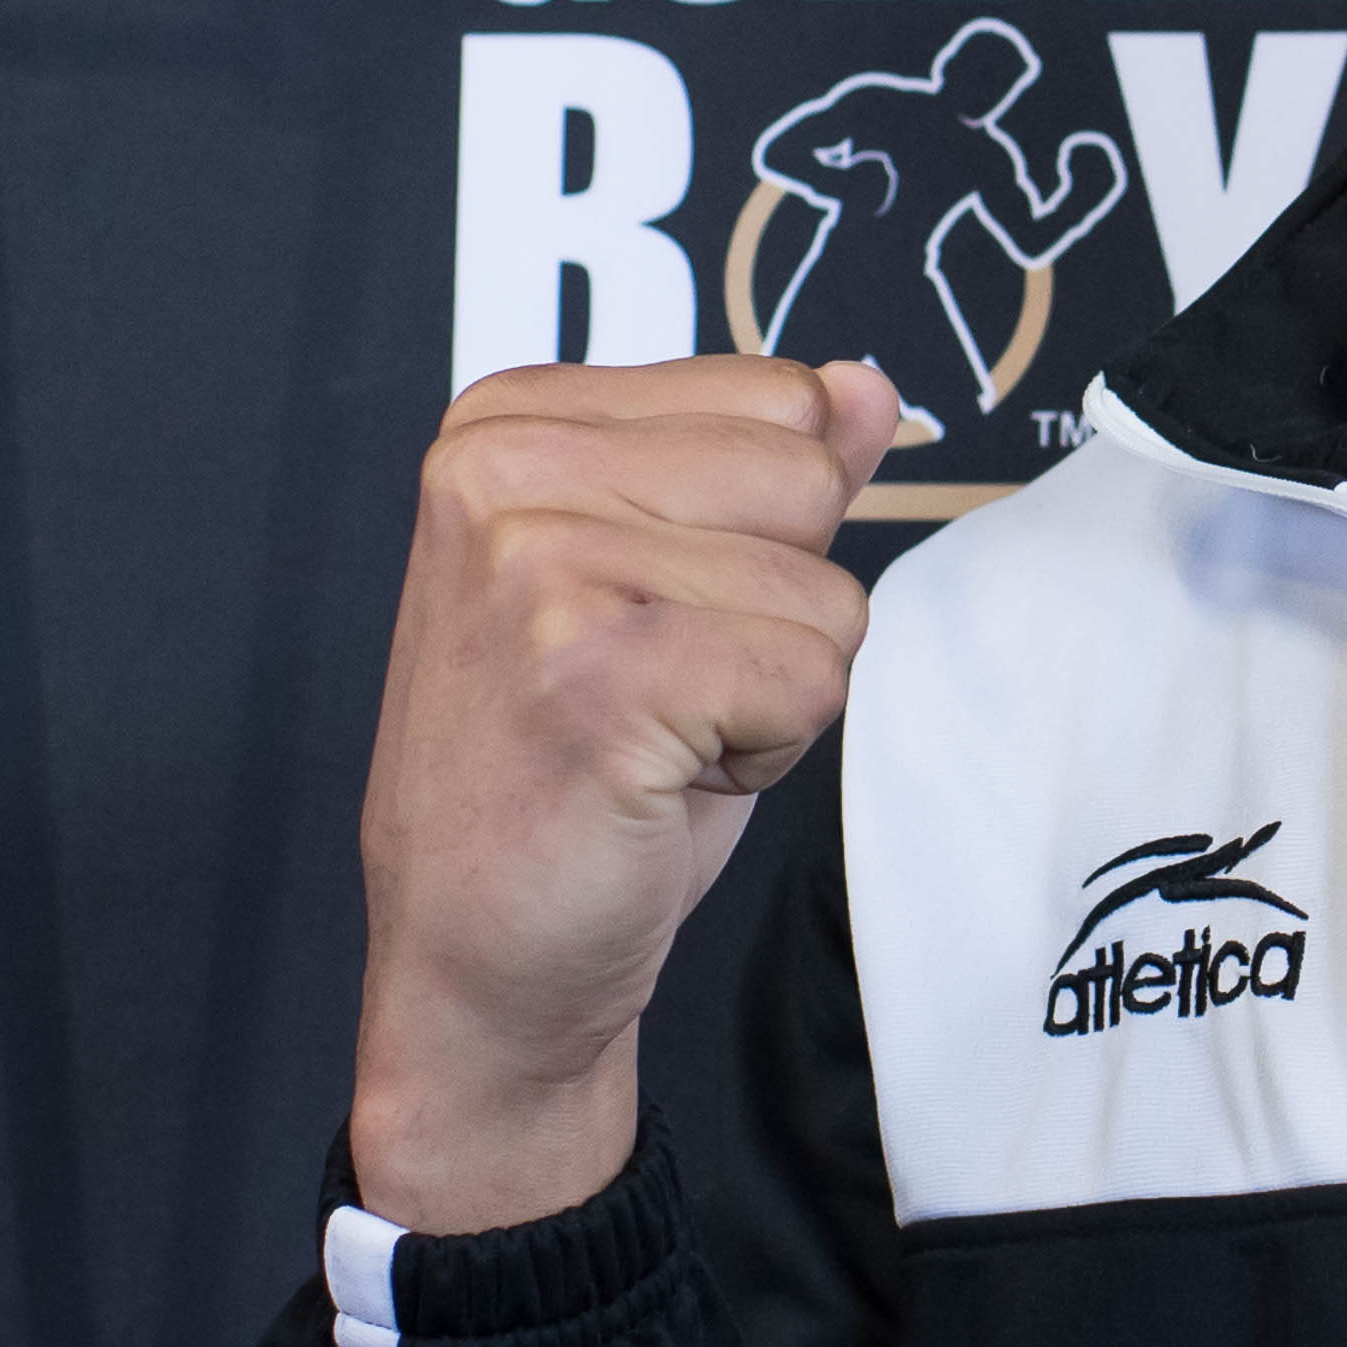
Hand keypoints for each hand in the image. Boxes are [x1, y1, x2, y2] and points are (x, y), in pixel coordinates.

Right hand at [345, 352, 901, 1234]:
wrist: (481, 963)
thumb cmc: (576, 779)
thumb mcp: (671, 591)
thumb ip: (762, 474)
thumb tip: (865, 384)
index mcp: (508, 420)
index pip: (779, 399)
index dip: (759, 536)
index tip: (647, 619)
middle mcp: (502, 468)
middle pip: (808, 480)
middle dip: (776, 607)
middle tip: (655, 691)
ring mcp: (539, 564)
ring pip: (823, 591)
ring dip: (772, 692)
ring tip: (650, 738)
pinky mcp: (596, 669)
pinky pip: (812, 679)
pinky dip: (768, 754)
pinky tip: (657, 783)